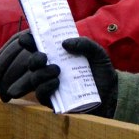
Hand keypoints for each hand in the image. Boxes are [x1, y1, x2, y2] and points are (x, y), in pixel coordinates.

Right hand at [0, 32, 118, 117]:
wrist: (111, 95)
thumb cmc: (101, 71)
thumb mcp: (97, 53)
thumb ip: (84, 44)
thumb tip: (65, 43)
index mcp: (57, 53)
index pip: (36, 45)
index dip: (27, 41)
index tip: (27, 39)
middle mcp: (49, 67)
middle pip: (29, 61)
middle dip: (32, 58)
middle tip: (43, 57)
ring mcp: (49, 83)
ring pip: (32, 77)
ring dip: (40, 73)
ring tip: (56, 71)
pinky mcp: (53, 100)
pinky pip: (40, 94)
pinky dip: (45, 87)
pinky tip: (56, 83)